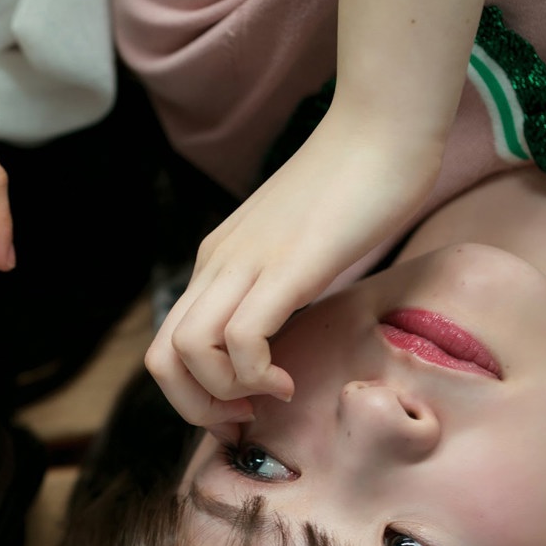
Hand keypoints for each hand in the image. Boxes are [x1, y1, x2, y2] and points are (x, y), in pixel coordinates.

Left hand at [146, 107, 439, 425]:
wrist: (383, 129)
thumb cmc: (354, 189)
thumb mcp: (296, 248)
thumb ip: (275, 286)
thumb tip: (281, 336)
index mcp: (217, 261)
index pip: (169, 345)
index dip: (193, 395)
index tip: (243, 406)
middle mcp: (217, 263)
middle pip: (161, 358)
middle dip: (195, 408)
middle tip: (245, 416)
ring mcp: (245, 263)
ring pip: (186, 352)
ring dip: (223, 396)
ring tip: (271, 394)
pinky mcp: (284, 266)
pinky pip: (239, 339)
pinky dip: (258, 376)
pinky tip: (289, 379)